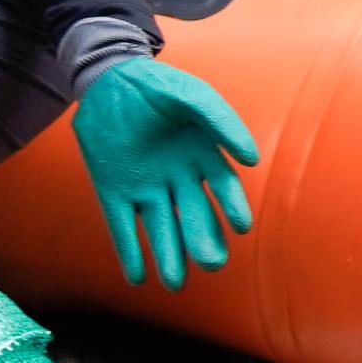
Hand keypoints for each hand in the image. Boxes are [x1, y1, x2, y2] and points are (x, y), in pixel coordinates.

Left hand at [68, 57, 258, 290]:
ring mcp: (143, 186)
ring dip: (167, 255)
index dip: (232, 207)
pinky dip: (128, 250)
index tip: (242, 227)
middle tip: (211, 265)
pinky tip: (136, 277)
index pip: (222, 188)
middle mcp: (177, 178)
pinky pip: (121, 224)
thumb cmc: (157, 86)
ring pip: (159, 227)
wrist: (109, 79)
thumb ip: (220, 121)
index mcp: (202, 157)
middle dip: (202, 242)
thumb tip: (251, 159)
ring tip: (174, 283)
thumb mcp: (191, 96)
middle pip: (194, 216)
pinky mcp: (111, 189)